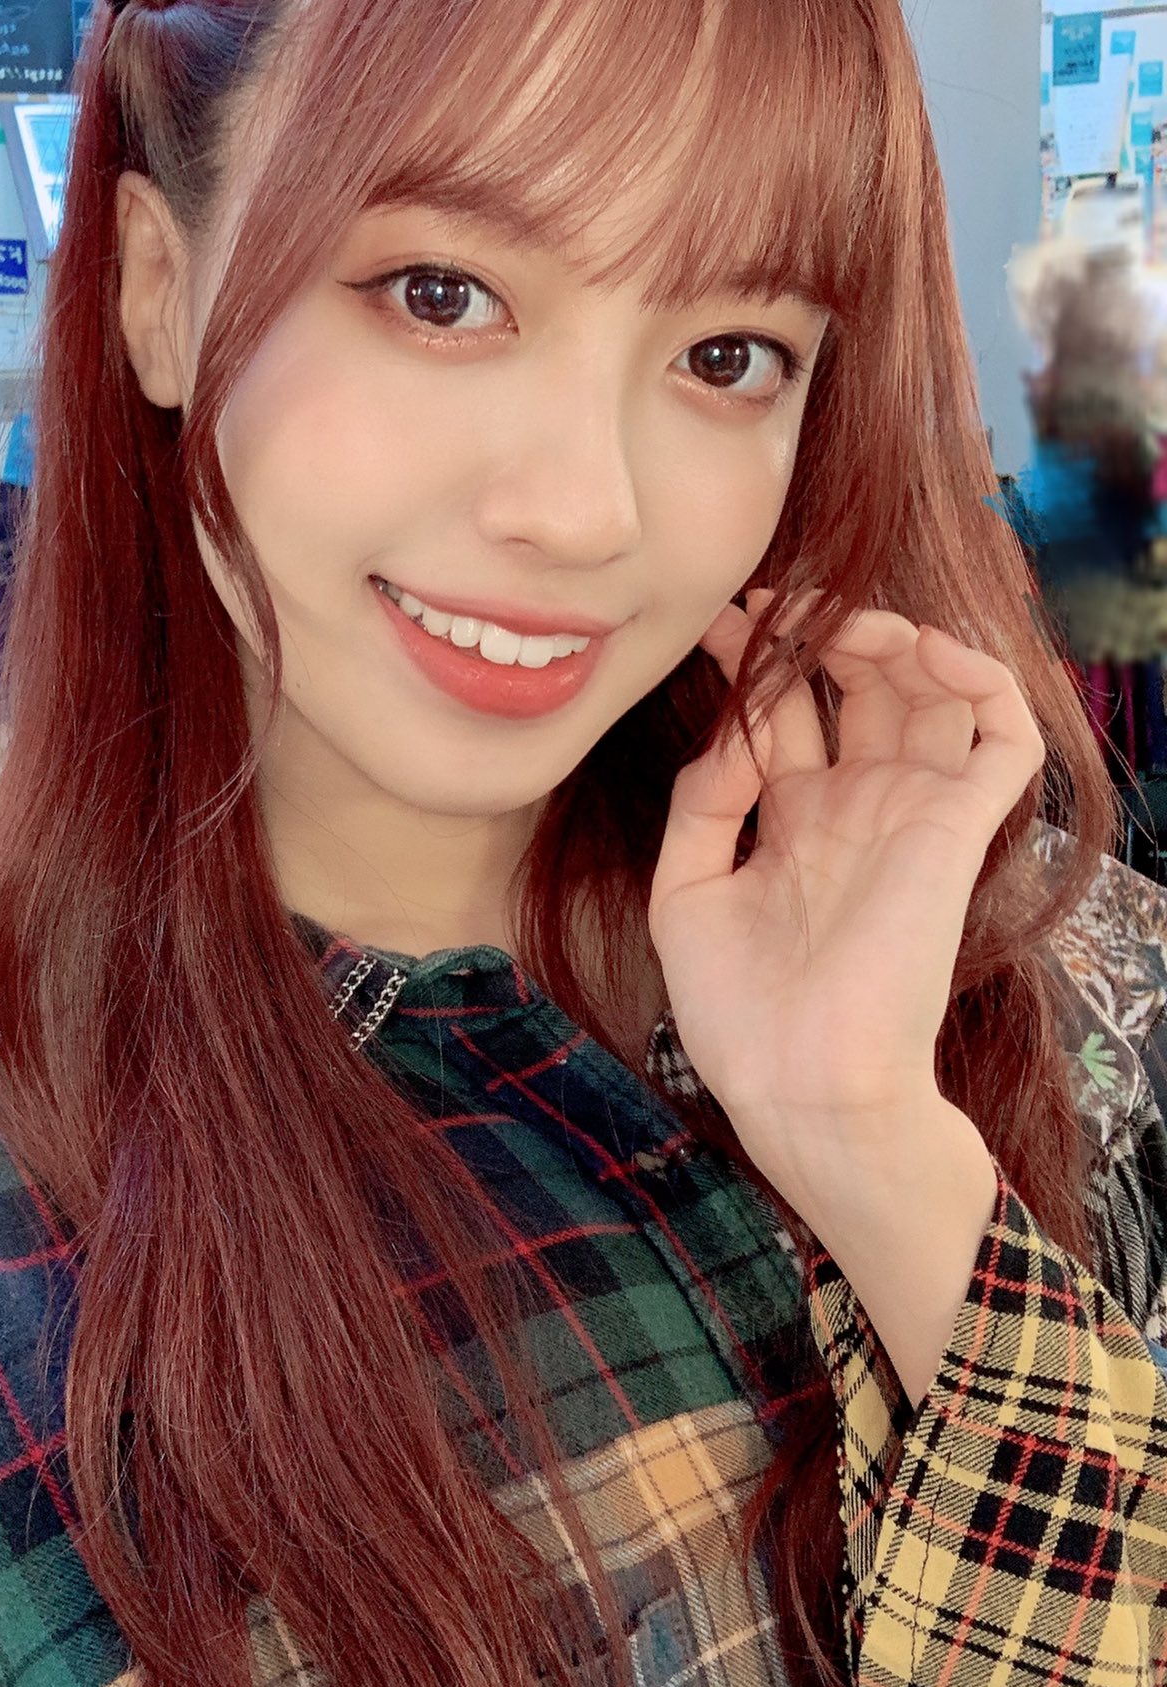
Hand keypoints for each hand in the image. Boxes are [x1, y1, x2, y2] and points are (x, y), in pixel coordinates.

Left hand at [647, 587, 1044, 1214]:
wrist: (803, 1084)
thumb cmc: (740, 1011)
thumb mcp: (686, 893)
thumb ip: (703, 804)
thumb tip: (733, 735)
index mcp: (795, 821)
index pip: (787, 712)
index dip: (756, 658)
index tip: (718, 618)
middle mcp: (857, 806)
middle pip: (857, 686)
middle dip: (815, 632)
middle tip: (768, 603)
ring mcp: (911, 812)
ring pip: (930, 691)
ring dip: (891, 637)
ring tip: (835, 617)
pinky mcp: (959, 829)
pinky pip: (1000, 735)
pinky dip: (977, 676)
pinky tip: (919, 648)